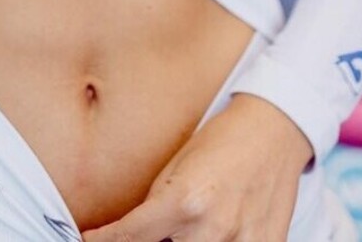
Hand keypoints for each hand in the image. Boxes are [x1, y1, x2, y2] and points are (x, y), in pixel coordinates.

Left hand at [82, 95, 311, 241]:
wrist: (274, 130)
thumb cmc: (223, 140)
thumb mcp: (177, 165)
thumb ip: (155, 207)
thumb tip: (130, 235)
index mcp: (185, 200)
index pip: (129, 238)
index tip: (88, 241)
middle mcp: (212, 228)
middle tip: (146, 233)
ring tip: (184, 230)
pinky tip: (212, 233)